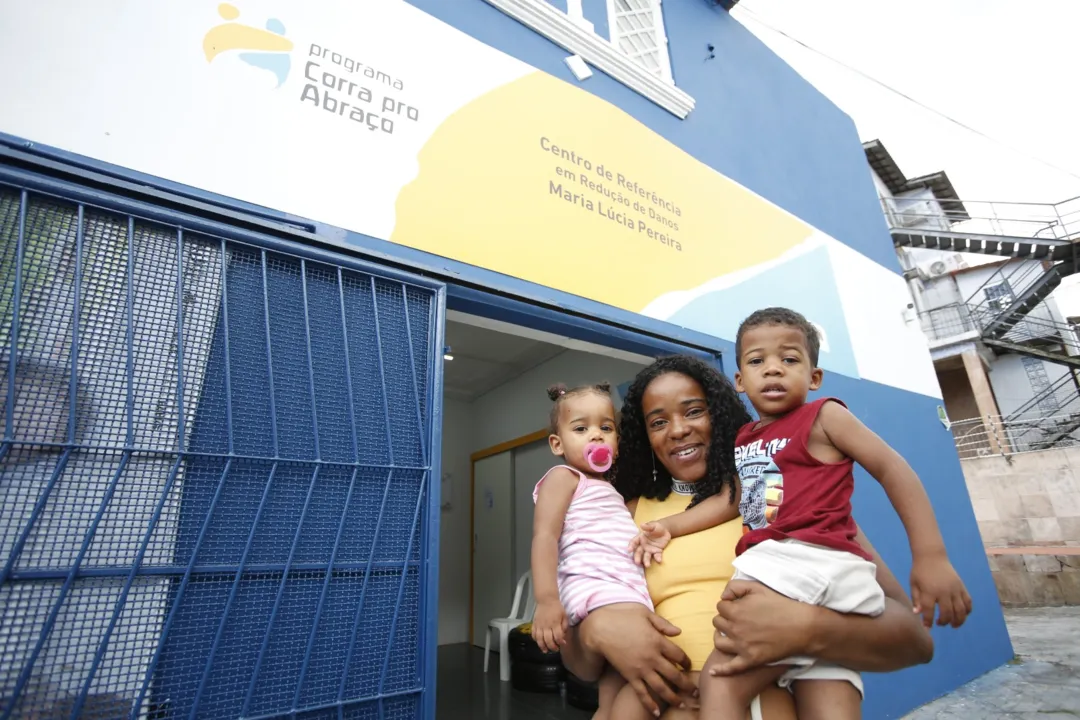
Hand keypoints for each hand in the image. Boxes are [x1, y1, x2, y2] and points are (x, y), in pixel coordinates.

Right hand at [531, 600, 567, 652]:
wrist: (546, 599)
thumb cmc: (557, 607)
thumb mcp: (564, 615)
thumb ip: (565, 626)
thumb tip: (564, 636)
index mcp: (555, 623)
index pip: (557, 636)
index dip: (560, 642)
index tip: (563, 644)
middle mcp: (546, 626)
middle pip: (548, 640)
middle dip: (552, 647)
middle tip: (555, 649)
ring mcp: (539, 625)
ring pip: (539, 639)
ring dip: (542, 646)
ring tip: (546, 650)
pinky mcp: (534, 624)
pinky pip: (533, 634)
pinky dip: (535, 640)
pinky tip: (539, 642)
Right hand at [578, 605, 694, 715]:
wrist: (601, 628)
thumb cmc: (623, 617)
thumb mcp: (645, 614)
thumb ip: (663, 624)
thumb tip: (679, 632)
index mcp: (658, 641)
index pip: (679, 655)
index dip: (686, 662)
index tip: (688, 666)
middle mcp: (653, 657)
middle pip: (675, 675)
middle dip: (687, 685)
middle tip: (695, 692)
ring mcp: (641, 668)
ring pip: (662, 687)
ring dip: (674, 698)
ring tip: (681, 705)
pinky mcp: (630, 676)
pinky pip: (642, 693)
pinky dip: (650, 704)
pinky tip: (657, 712)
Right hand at [628, 522, 671, 566]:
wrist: (665, 531)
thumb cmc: (656, 527)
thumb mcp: (653, 525)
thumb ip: (648, 526)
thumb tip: (641, 524)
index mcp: (640, 538)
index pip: (634, 542)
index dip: (631, 546)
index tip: (629, 550)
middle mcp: (643, 545)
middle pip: (639, 552)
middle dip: (637, 557)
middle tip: (637, 562)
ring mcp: (650, 549)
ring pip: (646, 556)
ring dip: (646, 561)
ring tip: (647, 565)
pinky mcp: (657, 552)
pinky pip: (657, 556)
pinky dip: (657, 558)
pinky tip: (659, 560)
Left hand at [710, 580, 816, 675]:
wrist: (802, 626)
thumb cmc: (781, 605)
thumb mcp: (757, 587)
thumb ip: (735, 587)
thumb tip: (723, 596)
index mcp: (735, 611)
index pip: (720, 607)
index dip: (729, 605)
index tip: (739, 607)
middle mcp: (735, 629)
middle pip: (717, 623)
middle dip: (725, 619)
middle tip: (737, 619)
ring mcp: (742, 646)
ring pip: (718, 642)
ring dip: (721, 637)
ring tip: (729, 635)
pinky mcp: (750, 660)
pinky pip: (730, 668)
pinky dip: (720, 670)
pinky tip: (712, 671)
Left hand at [911, 553, 971, 628]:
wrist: (932, 556)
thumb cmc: (920, 571)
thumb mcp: (913, 584)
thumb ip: (916, 599)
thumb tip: (918, 614)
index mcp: (929, 591)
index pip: (929, 611)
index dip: (928, 621)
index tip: (927, 627)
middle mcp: (943, 591)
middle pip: (947, 613)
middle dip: (944, 622)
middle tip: (939, 624)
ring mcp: (955, 589)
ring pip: (960, 610)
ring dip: (958, 620)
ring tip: (953, 625)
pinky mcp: (962, 586)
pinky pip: (968, 602)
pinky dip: (967, 611)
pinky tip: (962, 614)